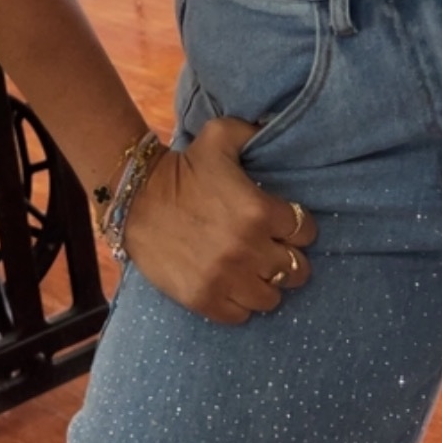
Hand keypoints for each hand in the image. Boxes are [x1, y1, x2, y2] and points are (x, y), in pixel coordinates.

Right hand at [122, 117, 318, 324]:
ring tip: (251, 271)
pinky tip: (230, 285)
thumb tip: (277, 127)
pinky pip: (241, 315)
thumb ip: (256, 131)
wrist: (135, 199)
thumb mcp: (220, 135)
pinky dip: (239, 303)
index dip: (297, 228)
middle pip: (297, 269)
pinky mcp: (203, 299)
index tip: (282, 226)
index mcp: (260, 211)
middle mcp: (248, 249)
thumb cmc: (183, 167)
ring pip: (272, 297)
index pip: (306, 232)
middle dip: (287, 258)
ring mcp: (225, 278)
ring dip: (265, 284)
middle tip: (270, 250)